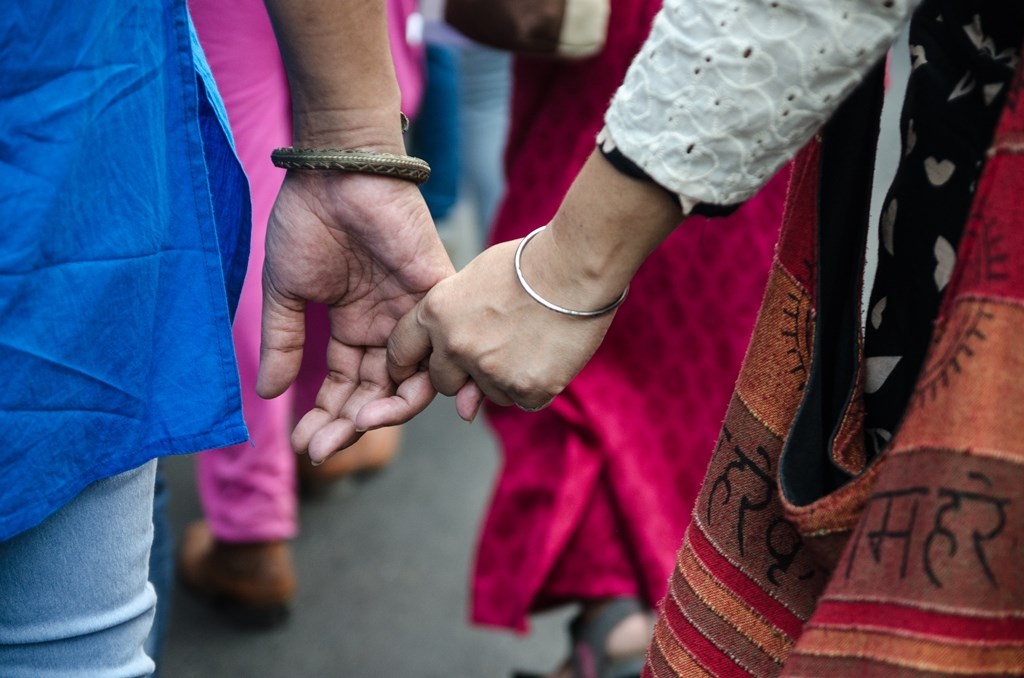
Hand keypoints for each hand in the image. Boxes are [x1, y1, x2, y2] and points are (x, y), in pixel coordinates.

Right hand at [257, 170, 453, 462]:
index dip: (326, 417)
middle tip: (324, 448)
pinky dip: (431, 381)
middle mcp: (386, 327)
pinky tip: (403, 407)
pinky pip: (443, 346)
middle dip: (350, 423)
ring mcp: (412, 314)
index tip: (304, 447)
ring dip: (383, 410)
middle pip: (377, 391)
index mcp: (352, 327)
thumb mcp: (287, 292)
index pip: (345, 386)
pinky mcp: (436, 295)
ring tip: (353, 428)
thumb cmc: (308, 222)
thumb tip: (269, 394)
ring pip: (410, 380)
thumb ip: (285, 343)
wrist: (336, 172)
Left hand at [355, 235, 617, 430]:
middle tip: (498, 343)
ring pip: (488, 394)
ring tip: (532, 338)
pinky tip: (550, 353)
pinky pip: (524, 401)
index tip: (422, 365)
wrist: (576, 267)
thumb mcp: (475, 282)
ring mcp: (490, 371)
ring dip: (505, 378)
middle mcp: (456, 346)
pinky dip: (537, 385)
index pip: (401, 351)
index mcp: (436, 313)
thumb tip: (464, 409)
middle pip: (444, 382)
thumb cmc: (529, 264)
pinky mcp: (525, 388)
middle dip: (463, 373)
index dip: (409, 362)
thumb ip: (455, 332)